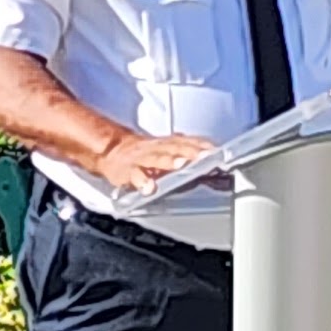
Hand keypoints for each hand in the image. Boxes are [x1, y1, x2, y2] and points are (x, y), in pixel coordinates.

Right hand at [95, 130, 215, 193]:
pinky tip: (149, 188)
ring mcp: (143, 158)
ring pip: (157, 157)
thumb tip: (217, 175)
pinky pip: (136, 175)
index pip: (189, 142)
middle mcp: (158, 148)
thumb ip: (190, 162)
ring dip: (169, 161)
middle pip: (176, 147)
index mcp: (169, 144)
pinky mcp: (129, 170)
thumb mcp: (168, 154)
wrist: (113, 151)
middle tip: (205, 156)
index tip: (216, 151)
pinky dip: (142, 181)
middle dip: (191, 151)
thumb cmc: (147, 156)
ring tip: (181, 165)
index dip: (202, 146)